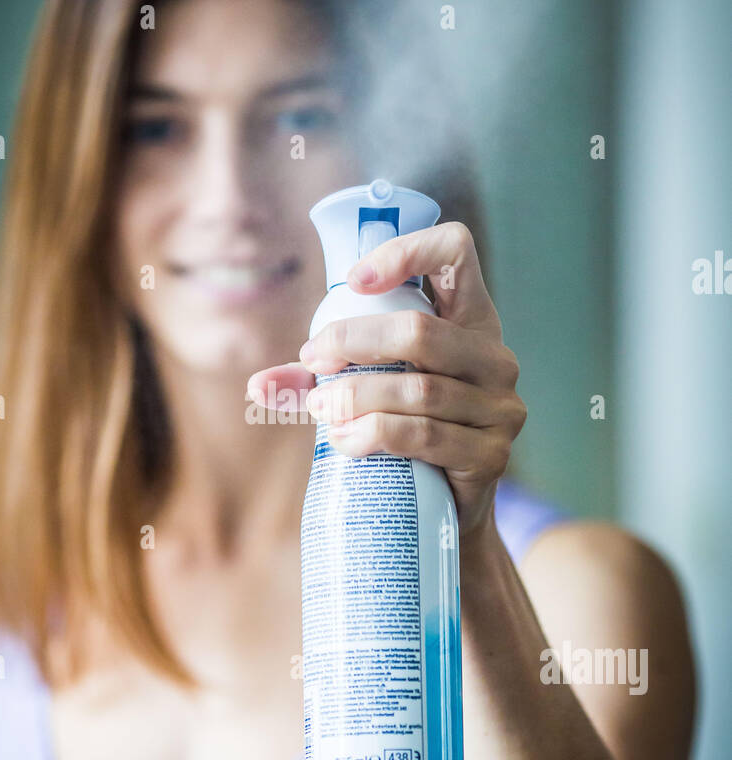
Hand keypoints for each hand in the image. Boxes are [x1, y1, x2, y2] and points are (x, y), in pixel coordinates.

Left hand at [247, 221, 525, 538]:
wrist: (452, 508)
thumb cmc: (408, 432)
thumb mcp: (372, 390)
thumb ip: (320, 379)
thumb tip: (259, 386)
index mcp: (471, 321)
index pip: (456, 252)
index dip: (408, 251)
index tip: (355, 282)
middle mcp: (495, 358)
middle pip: (420, 331)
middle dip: (352, 343)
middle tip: (312, 363)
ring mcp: (501, 408)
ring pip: (418, 389)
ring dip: (355, 397)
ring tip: (321, 410)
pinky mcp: (491, 456)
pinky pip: (424, 435)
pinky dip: (374, 434)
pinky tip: (345, 440)